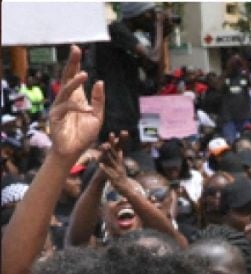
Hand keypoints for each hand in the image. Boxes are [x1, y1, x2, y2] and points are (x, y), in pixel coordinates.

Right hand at [48, 45, 104, 163]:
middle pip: (67, 77)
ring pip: (65, 90)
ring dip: (74, 82)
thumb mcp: (97, 116)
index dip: (76, 64)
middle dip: (72, 63)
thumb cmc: (83, 135)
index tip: (78, 49)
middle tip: (76, 50)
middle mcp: (67, 99)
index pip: (75, 77)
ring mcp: (59, 106)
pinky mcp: (55, 116)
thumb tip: (100, 82)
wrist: (73, 151)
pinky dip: (77, 107)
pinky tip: (87, 109)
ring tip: (84, 74)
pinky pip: (65, 108)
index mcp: (77, 97)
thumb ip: (98, 100)